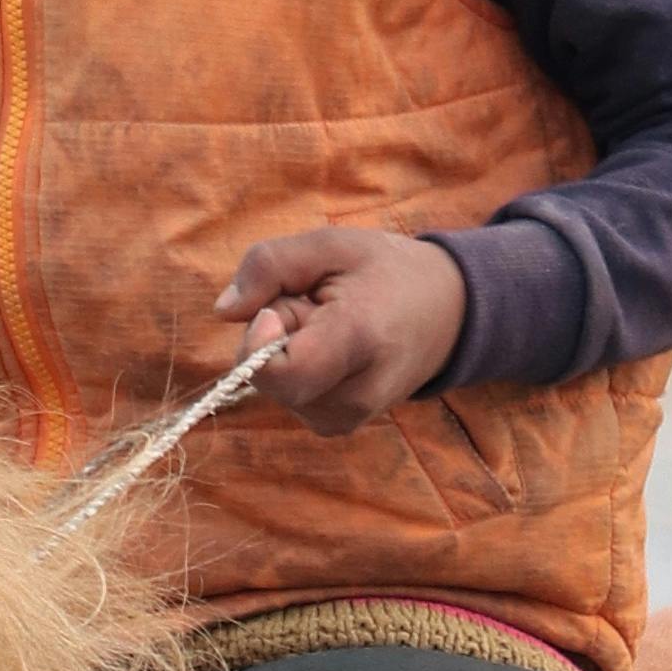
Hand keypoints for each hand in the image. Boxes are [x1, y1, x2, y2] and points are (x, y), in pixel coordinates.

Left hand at [218, 220, 469, 431]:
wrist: (448, 313)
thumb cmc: (386, 272)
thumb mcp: (331, 245)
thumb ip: (270, 265)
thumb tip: (223, 310)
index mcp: (358, 340)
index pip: (281, 373)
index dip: (260, 341)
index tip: (276, 308)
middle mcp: (356, 396)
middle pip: (271, 380)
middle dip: (274, 338)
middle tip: (315, 306)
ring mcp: (348, 418)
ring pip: (276, 389)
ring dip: (287, 354)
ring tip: (329, 327)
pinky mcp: (338, 426)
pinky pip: (290, 397)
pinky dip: (298, 371)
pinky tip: (329, 350)